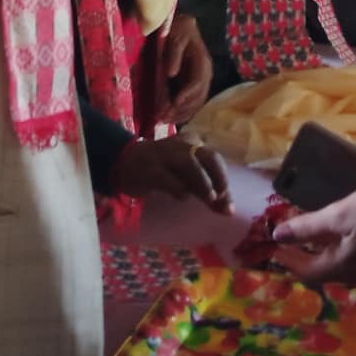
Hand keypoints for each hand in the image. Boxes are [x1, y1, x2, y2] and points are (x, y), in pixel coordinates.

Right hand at [112, 137, 233, 213]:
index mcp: (193, 144)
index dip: (223, 179)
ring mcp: (165, 155)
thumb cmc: (163, 170)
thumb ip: (206, 192)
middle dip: (219, 177)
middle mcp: (181, 146)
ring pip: (188, 163)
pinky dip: (178, 188)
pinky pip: (167, 177)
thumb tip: (229, 211)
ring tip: (209, 198)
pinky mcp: (150, 169)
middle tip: (222, 196)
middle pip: (207, 156)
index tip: (227, 202)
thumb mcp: (186, 178)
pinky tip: (183, 197)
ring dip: (202, 181)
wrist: (126, 162)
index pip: (214, 158)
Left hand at [164, 14, 213, 123]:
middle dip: (180, 110)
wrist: (182, 26)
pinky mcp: (194, 85)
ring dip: (181, 114)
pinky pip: (192, 102)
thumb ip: (174, 54)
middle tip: (163, 118)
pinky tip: (170, 118)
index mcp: (202, 63)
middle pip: (197, 97)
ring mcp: (202, 81)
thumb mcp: (175, 37)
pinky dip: (182, 112)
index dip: (185, 95)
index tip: (172, 105)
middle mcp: (206, 74)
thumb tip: (172, 73)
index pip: (196, 83)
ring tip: (163, 120)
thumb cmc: (178, 30)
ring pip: (196, 103)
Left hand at [270, 183, 355, 284]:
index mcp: (339, 265)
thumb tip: (277, 235)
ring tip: (312, 238)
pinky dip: (339, 249)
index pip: (306, 270)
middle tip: (290, 243)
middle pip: (322, 269)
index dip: (288, 260)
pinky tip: (342, 237)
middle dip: (304, 257)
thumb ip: (308, 226)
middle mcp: (354, 273)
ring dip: (321, 253)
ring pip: (339, 264)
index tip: (275, 249)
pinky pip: (354, 259)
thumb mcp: (339, 215)